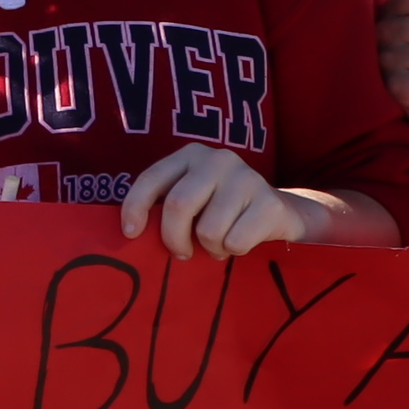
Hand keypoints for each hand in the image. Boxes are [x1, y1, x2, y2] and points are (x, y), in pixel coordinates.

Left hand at [117, 143, 318, 258]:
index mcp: (190, 155)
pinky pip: (235, 241)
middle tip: (181, 252)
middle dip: (173, 238)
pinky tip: (240, 240)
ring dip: (210, 248)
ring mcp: (247, 177)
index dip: (135, 207)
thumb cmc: (221, 209)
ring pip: (209, 230)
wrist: (278, 211)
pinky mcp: (269, 202)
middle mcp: (218, 159)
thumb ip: (164, 205)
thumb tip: (130, 233)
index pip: (152, 178)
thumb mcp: (191, 199)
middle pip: (179, 205)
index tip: (131, 233)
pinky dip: (233, 251)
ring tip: (219, 242)